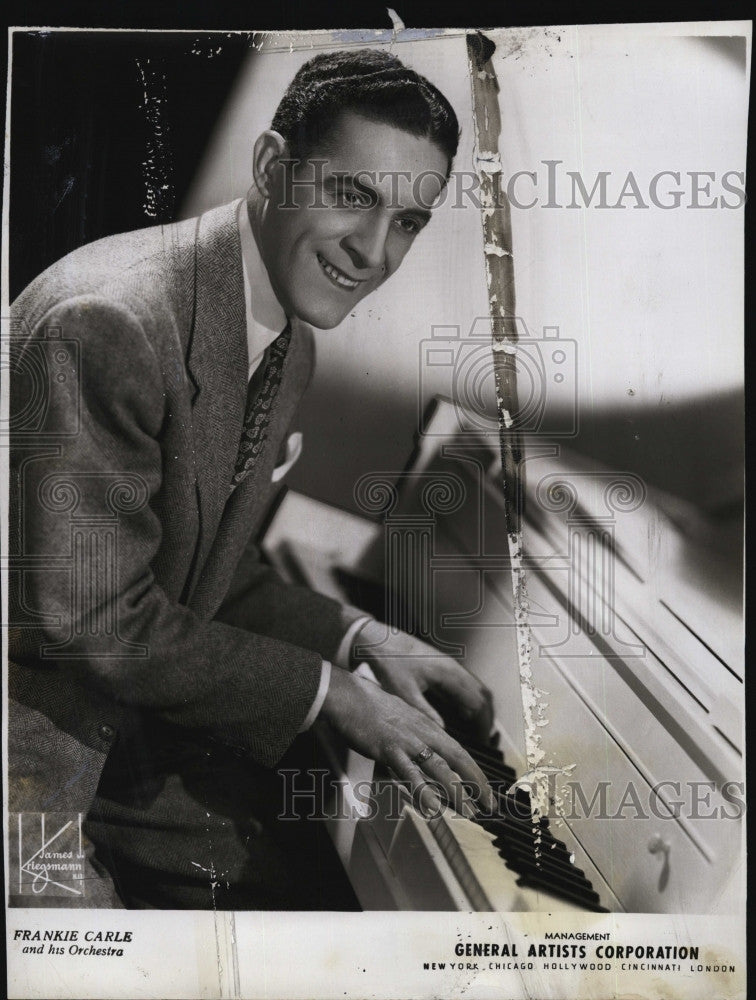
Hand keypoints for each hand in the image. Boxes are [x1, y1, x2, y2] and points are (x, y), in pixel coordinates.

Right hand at [320, 666, 495, 817]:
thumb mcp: (401, 720)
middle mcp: (424, 732)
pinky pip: (410, 773)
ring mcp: (408, 741)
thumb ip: (414, 738)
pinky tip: (432, 806)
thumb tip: (421, 758)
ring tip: (468, 812)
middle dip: (477, 784)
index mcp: (428, 726)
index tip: (485, 790)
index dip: (475, 772)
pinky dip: (423, 791)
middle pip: (459, 759)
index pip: (460, 751)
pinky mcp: (390, 749)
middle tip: (488, 805)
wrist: (348, 696)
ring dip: (456, 792)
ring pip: (439, 768)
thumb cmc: (369, 708)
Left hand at [352, 619, 494, 739]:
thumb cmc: (389, 662)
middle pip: (482, 695)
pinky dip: (470, 700)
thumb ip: (425, 712)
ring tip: (477, 730)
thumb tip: (443, 732)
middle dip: (486, 718)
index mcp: (449, 674)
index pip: (477, 702)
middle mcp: (454, 668)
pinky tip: (462, 713)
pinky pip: (466, 684)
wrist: (379, 640)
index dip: (483, 724)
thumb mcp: (405, 692)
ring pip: (476, 689)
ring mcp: (450, 665)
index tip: (483, 741)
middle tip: (484, 739)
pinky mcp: (443, 666)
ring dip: (480, 709)